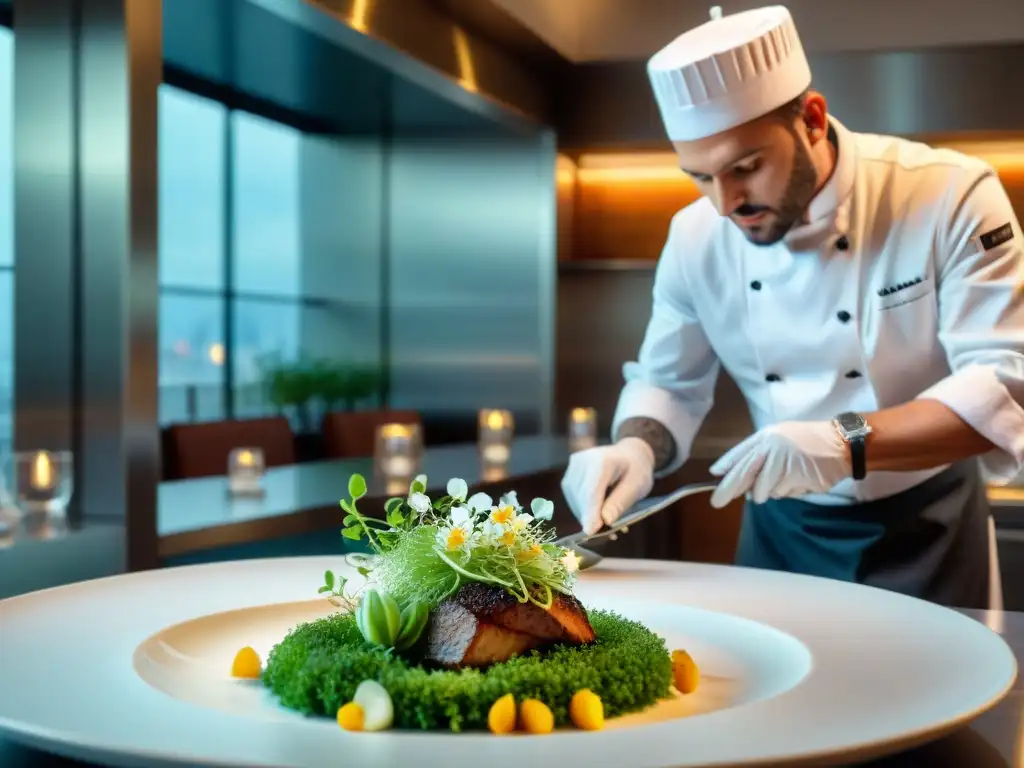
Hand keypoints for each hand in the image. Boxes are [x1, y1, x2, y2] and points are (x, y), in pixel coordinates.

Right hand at [561, 437, 655, 534]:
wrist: (628, 454)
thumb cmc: (636, 470)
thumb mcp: (637, 486)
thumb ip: (620, 502)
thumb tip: (605, 520)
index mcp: (603, 460)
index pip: (592, 490)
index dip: (590, 512)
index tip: (591, 531)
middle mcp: (582, 461)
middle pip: (582, 497)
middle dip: (593, 518)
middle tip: (610, 534)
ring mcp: (573, 468)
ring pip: (576, 501)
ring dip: (588, 516)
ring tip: (608, 526)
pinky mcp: (569, 476)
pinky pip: (574, 499)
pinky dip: (585, 511)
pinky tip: (598, 516)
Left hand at [708, 421, 849, 507]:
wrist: (841, 444)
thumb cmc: (809, 441)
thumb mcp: (780, 438)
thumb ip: (759, 454)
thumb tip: (736, 478)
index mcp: (765, 437)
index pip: (740, 454)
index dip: (727, 467)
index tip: (714, 476)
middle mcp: (770, 449)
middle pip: (743, 475)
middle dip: (728, 491)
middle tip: (716, 502)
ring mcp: (782, 464)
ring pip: (763, 491)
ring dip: (770, 491)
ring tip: (786, 479)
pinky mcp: (794, 478)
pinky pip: (782, 494)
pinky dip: (788, 492)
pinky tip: (799, 480)